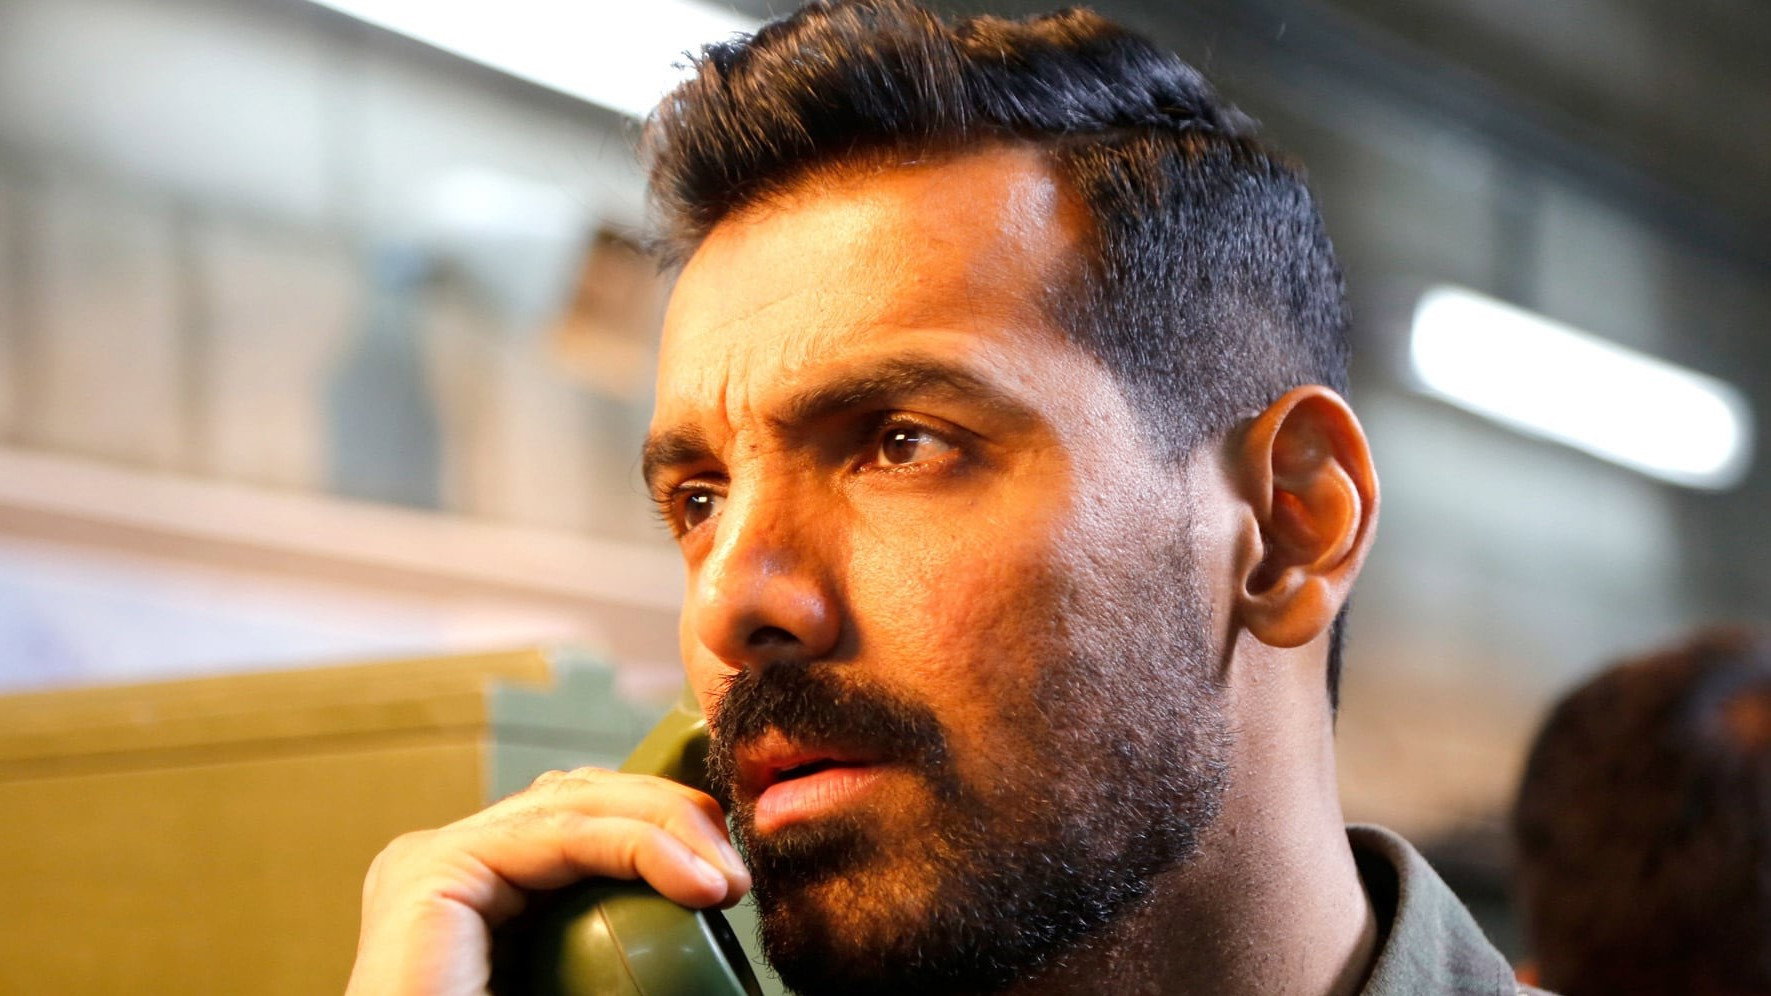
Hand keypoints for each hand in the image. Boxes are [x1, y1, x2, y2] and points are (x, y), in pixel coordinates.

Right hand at [343, 767, 750, 995]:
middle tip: (736, 875)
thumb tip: (720, 906)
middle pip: (583, 797)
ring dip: (669, 825)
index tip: (731, 876)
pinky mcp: (430, 869)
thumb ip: (636, 956)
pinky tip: (695, 882)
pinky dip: (639, 845)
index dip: (667, 827)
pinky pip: (559, 833)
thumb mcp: (593, 991)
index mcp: (485, 891)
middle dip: (675, 816)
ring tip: (725, 880)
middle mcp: (454, 865)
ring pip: (576, 801)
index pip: (587, 820)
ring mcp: (434, 861)